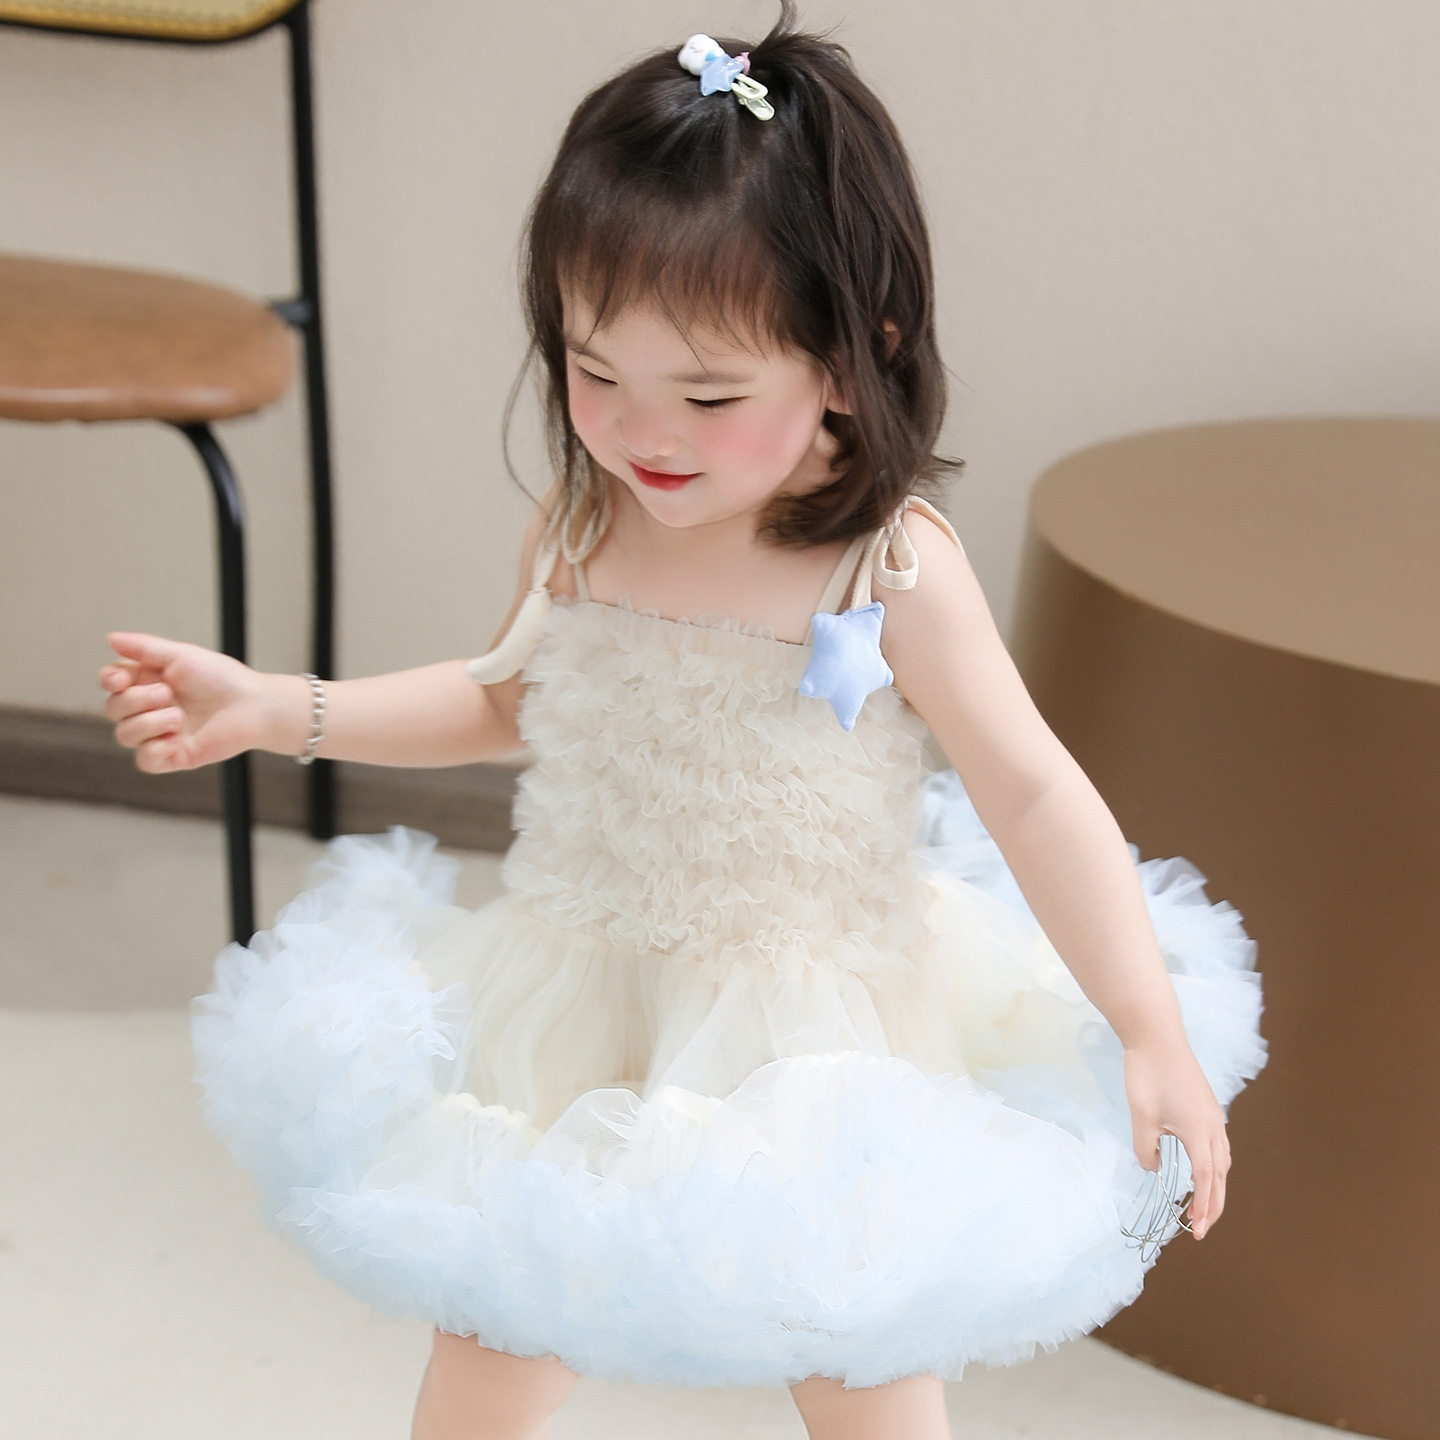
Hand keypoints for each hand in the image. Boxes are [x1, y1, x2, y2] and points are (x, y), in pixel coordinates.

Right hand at [99, 631, 287, 771]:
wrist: (253, 705)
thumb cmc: (222, 678)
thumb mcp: (181, 656)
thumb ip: (145, 648)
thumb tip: (111, 638)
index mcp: (149, 681)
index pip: (111, 683)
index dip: (109, 681)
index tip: (121, 679)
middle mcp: (151, 708)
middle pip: (113, 709)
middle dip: (136, 700)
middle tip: (168, 694)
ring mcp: (160, 733)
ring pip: (124, 735)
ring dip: (148, 723)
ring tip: (179, 717)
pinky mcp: (174, 756)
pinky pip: (144, 761)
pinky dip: (153, 751)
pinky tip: (174, 740)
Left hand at [1123, 1035, 1230, 1239]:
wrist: (1157, 1036)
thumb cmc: (1148, 1073)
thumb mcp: (1141, 1116)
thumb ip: (1146, 1149)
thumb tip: (1153, 1168)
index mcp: (1200, 1132)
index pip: (1207, 1181)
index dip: (1203, 1208)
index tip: (1197, 1231)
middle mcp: (1214, 1127)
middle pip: (1220, 1175)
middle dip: (1213, 1204)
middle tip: (1202, 1228)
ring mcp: (1214, 1116)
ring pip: (1222, 1160)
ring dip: (1216, 1185)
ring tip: (1204, 1205)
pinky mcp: (1208, 1107)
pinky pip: (1218, 1145)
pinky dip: (1214, 1165)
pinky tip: (1202, 1168)